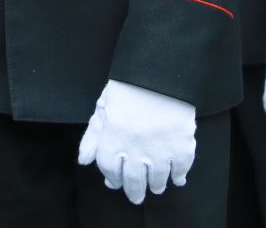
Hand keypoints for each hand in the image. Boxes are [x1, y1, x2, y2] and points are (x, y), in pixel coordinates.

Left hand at [76, 79, 197, 205]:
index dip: (113, 179)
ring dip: (156, 186)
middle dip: (134, 192)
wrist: (159, 69)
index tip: (116, 183)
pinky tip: (177, 178)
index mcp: (112, 140)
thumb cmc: (128, 84)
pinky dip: (179, 176)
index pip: (110, 170)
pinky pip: (180, 169)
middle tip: (136, 197)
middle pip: (133, 182)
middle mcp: (134, 150)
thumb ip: (93, 136)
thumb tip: (84, 160)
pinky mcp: (181, 145)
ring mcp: (159, 150)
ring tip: (157, 187)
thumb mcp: (103, 106)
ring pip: (157, 180)